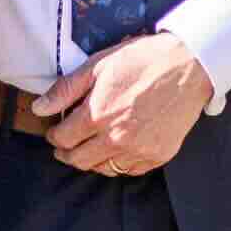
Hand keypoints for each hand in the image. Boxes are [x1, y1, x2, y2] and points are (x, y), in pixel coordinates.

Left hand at [42, 27, 215, 175]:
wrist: (190, 67)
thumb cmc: (144, 60)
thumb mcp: (99, 65)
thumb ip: (66, 89)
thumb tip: (40, 108)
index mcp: (97, 115)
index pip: (62, 138)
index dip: (54, 135)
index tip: (55, 131)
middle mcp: (116, 138)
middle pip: (78, 160)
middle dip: (66, 152)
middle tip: (65, 145)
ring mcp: (138, 151)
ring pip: (102, 169)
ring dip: (90, 160)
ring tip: (89, 147)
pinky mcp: (157, 156)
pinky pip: (128, 170)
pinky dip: (117, 163)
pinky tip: (115, 149)